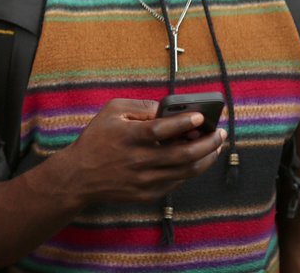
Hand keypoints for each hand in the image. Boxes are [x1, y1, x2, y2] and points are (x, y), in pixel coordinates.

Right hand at [56, 98, 224, 205]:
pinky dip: (190, 170)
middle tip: (219, 134)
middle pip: (183, 154)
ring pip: (187, 171)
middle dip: (208, 143)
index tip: (201, 117)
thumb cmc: (96, 138)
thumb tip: (168, 109)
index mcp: (128, 136)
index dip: (183, 123)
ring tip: (215, 147)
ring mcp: (144, 180)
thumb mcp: (111, 112)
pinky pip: (177, 182)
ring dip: (206, 158)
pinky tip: (195, 160)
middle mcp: (138, 160)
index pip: (161, 129)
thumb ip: (140, 106)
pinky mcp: (148, 193)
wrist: (79, 175)